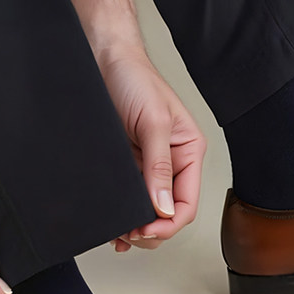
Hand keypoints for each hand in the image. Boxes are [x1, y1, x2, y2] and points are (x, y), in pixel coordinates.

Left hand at [95, 47, 206, 252]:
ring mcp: (148, 168)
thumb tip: (164, 207)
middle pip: (169, 213)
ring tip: (121, 235)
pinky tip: (116, 228)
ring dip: (137, 229)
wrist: (103, 58)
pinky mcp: (126, 166)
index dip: (169, 224)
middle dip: (153, 230)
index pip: (187, 203)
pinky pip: (129, 200)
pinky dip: (123, 217)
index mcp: (189, 153)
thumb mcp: (154, 123)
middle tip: (131, 235)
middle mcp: (172, 164)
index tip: (147, 231)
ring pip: (149, 212)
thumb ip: (159, 168)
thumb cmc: (135, 79)